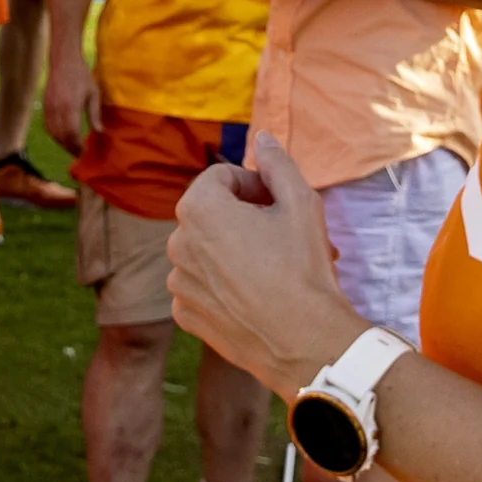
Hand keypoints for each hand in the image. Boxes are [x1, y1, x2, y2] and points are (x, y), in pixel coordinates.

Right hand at [42, 48, 98, 155]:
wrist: (64, 61)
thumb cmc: (82, 76)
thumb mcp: (93, 94)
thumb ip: (94, 114)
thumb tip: (99, 132)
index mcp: (70, 106)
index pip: (71, 134)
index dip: (76, 146)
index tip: (83, 151)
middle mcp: (57, 109)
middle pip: (61, 136)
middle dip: (69, 147)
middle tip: (79, 153)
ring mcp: (48, 107)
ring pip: (52, 133)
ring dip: (62, 142)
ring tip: (72, 146)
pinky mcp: (44, 105)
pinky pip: (47, 125)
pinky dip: (54, 134)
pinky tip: (62, 136)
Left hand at [167, 137, 360, 397]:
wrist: (304, 343)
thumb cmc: (302, 269)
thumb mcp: (301, 203)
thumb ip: (277, 163)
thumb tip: (262, 138)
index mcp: (198, 208)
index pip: (221, 176)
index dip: (254, 185)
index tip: (279, 205)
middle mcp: (177, 243)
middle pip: (211, 213)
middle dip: (244, 218)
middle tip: (283, 236)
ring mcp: (179, 283)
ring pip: (206, 251)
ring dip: (233, 251)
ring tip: (275, 269)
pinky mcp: (185, 315)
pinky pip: (202, 286)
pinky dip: (223, 285)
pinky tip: (256, 296)